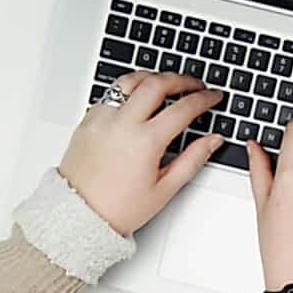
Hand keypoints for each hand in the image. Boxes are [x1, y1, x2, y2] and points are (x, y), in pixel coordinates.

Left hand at [58, 71, 224, 235]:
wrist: (79, 214)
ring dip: (153, 77)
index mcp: (145, 142)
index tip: (213, 97)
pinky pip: (111, 93)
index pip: (183, 109)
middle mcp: (121, 124)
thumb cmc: (119, 207)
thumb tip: (213, 141)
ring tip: (167, 83)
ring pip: (130, 81)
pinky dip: (129, 89)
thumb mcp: (165, 188)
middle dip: (182, 79)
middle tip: (195, 84)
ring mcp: (102, 119)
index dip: (204, 99)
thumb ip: (193, 159)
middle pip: (157, 84)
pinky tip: (138, 98)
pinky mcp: (88, 120)